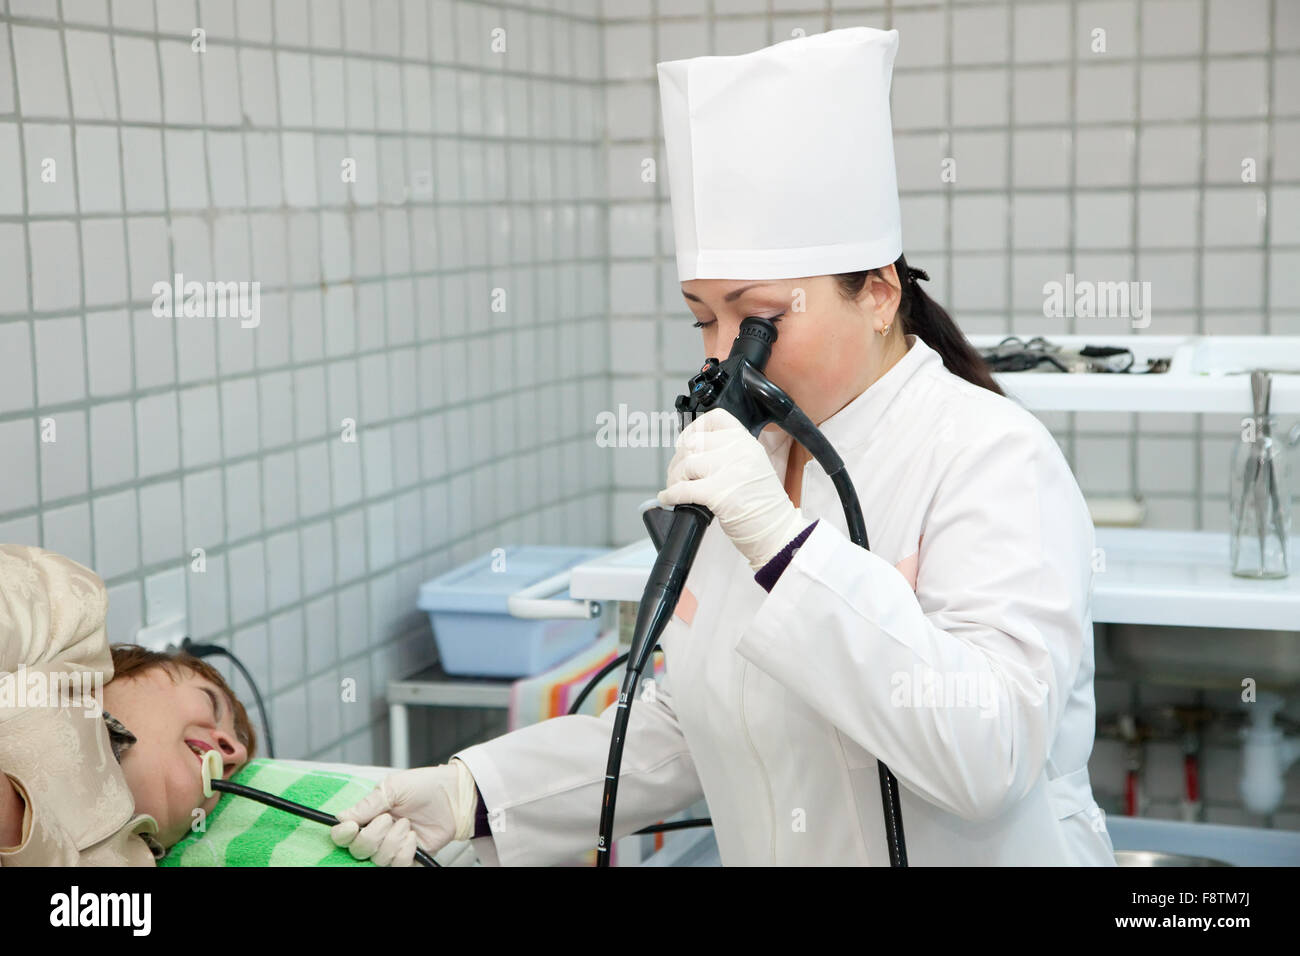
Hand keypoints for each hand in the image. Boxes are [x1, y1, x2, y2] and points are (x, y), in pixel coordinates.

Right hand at [330, 759, 477, 866]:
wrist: (453, 796)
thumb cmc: (424, 786)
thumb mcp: (392, 787)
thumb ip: (367, 804)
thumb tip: (341, 818)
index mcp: (368, 816)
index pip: (343, 835)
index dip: (343, 835)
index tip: (353, 827)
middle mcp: (377, 834)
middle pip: (358, 850)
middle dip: (374, 835)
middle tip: (390, 818)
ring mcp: (392, 848)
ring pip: (378, 859)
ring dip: (393, 840)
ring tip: (407, 825)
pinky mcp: (409, 858)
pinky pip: (397, 866)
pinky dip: (405, 852)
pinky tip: (413, 838)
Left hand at [657, 408, 810, 570]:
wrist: (778, 532)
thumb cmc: (763, 506)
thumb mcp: (752, 466)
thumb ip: (728, 454)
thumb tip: (693, 452)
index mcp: (747, 442)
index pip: (715, 418)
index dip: (694, 429)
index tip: (685, 442)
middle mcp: (739, 451)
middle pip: (693, 443)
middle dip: (679, 460)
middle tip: (677, 474)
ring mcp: (729, 471)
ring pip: (686, 464)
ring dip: (674, 478)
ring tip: (674, 488)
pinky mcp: (718, 493)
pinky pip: (683, 489)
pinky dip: (671, 495)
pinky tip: (668, 498)